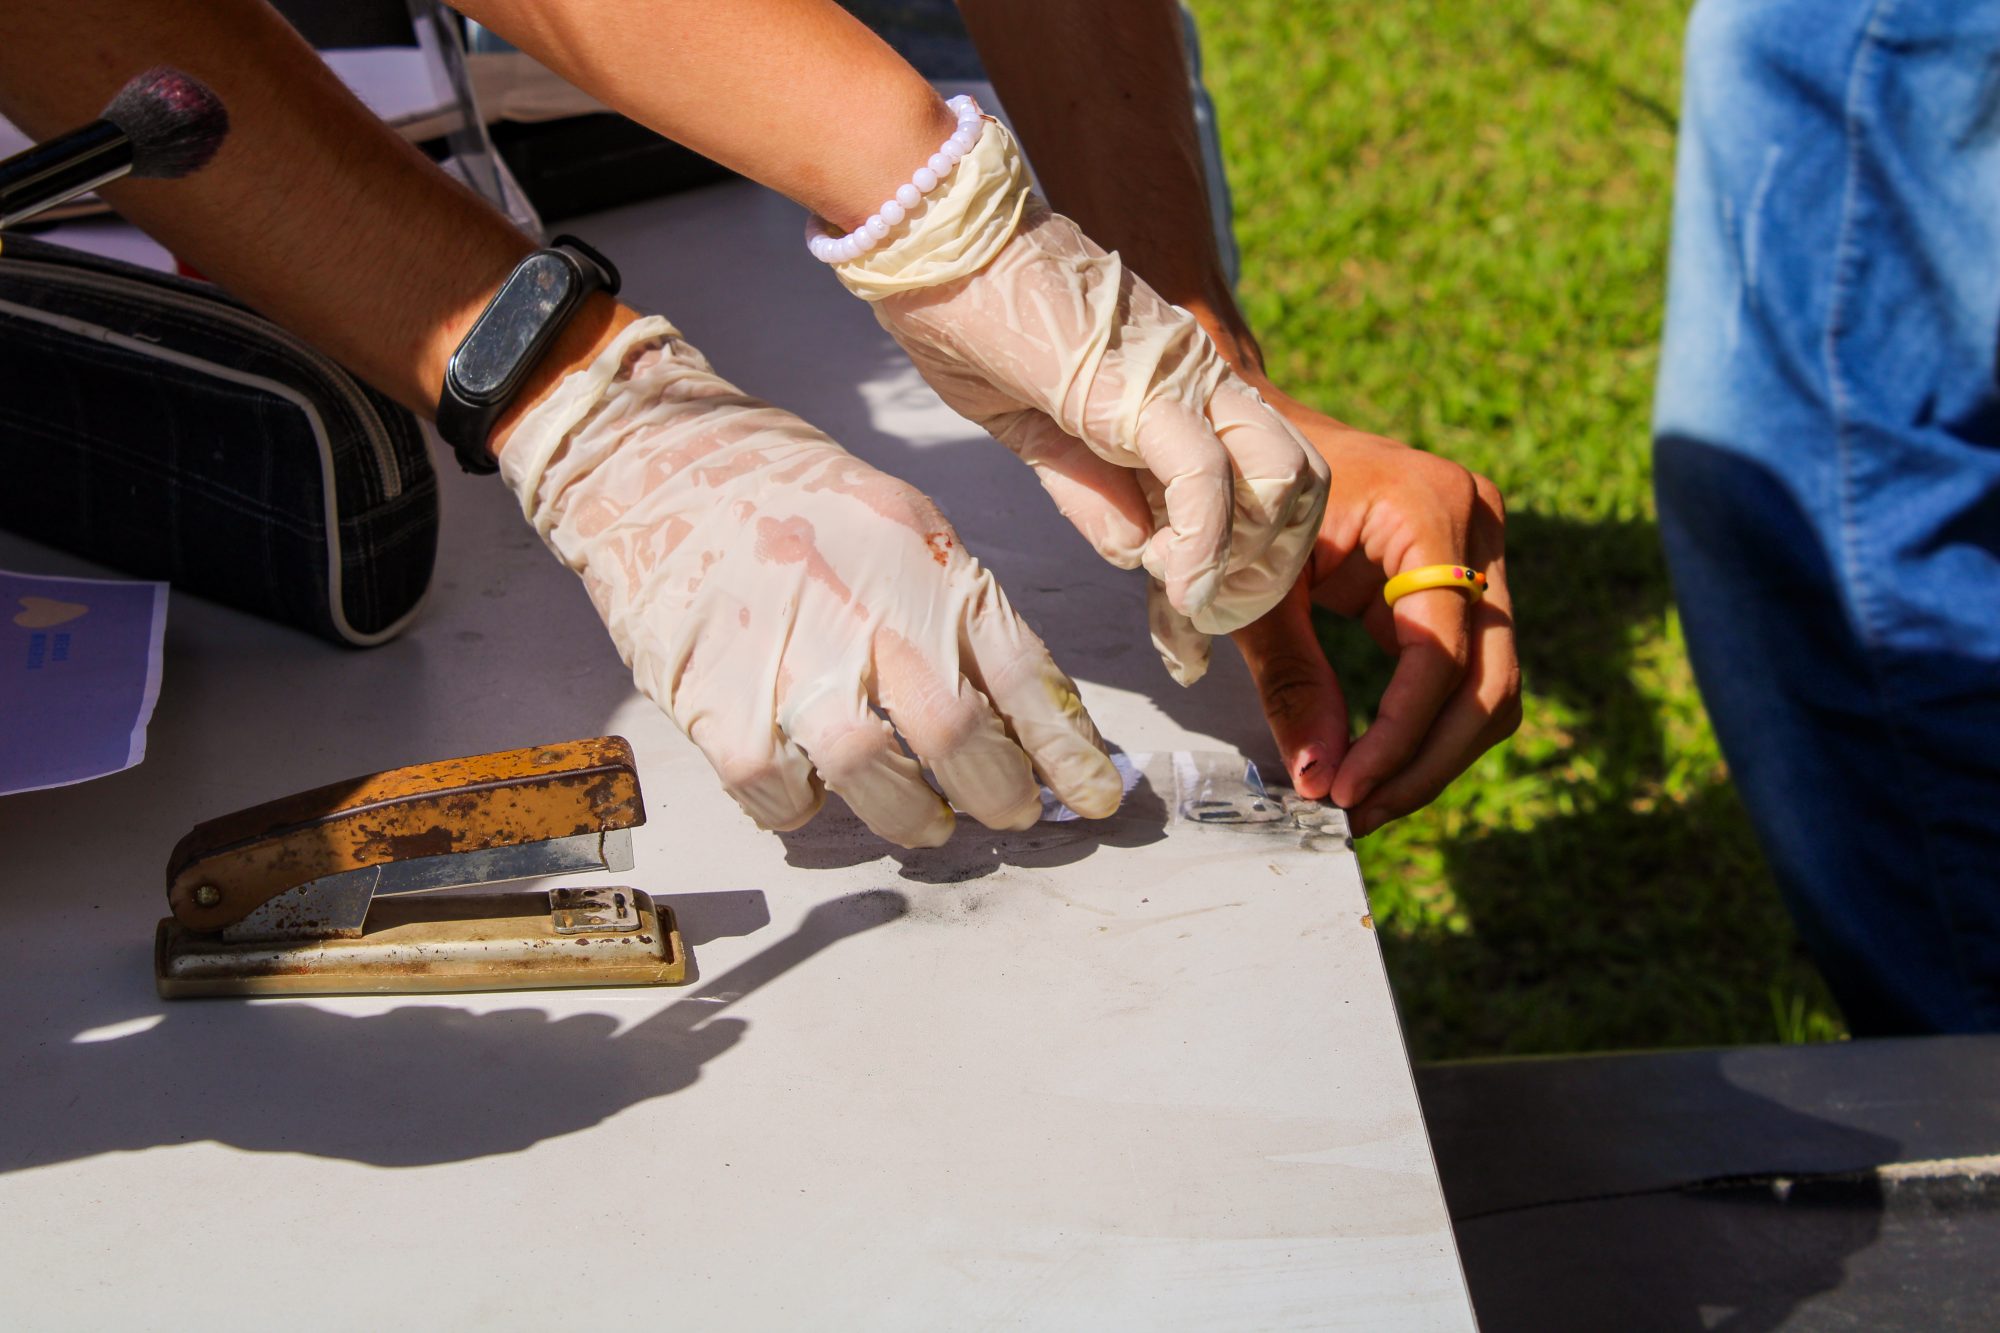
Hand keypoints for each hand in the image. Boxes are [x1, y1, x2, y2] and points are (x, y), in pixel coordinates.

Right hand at [499, 316, 1124, 846]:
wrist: (656, 461)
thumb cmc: (788, 497)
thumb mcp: (901, 524)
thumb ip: (957, 611)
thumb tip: (1019, 713)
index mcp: (927, 565)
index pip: (1023, 675)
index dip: (1067, 751)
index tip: (1095, 798)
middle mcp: (870, 613)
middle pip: (961, 740)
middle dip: (1001, 796)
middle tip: (1008, 816)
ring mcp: (790, 661)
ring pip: (878, 780)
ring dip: (912, 818)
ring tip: (923, 819)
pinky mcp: (717, 703)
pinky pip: (781, 795)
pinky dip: (805, 809)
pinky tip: (812, 787)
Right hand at [826, 114, 1326, 685]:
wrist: (934, 234)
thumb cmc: (967, 315)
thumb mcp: (1029, 424)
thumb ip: (1085, 486)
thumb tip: (1130, 554)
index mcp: (1175, 384)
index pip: (1250, 480)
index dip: (1236, 563)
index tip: (1191, 629)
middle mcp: (1199, 377)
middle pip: (1296, 478)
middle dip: (1266, 566)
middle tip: (1205, 620)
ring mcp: (1182, 378)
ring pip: (1278, 479)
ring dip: (1245, 559)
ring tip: (1188, 602)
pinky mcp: (1146, 390)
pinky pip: (1204, 481)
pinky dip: (1200, 548)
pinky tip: (1172, 589)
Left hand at [1229, 383, 1519, 836]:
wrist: (1247, 433)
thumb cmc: (1243, 497)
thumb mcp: (1254, 587)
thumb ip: (1289, 679)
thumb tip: (1318, 777)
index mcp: (1429, 507)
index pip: (1440, 651)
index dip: (1399, 734)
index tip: (1345, 789)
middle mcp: (1477, 524)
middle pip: (1491, 680)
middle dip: (1426, 762)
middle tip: (1360, 812)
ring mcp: (1480, 552)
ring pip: (1492, 688)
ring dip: (1432, 758)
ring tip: (1362, 803)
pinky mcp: (1462, 583)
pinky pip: (1465, 674)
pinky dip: (1424, 730)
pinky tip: (1373, 770)